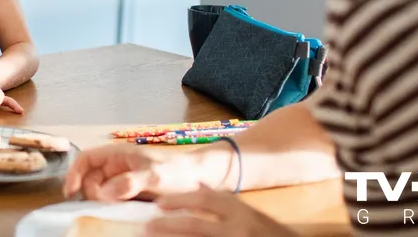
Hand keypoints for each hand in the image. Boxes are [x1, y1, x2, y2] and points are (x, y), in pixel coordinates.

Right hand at [63, 145, 199, 201]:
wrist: (202, 178)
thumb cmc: (178, 171)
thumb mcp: (154, 175)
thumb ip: (129, 182)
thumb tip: (102, 193)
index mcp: (118, 153)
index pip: (86, 159)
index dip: (74, 173)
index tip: (71, 193)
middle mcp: (118, 165)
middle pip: (91, 178)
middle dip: (91, 192)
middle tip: (105, 205)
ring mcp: (124, 179)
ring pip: (101, 191)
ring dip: (101, 201)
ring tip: (113, 210)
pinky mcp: (132, 192)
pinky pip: (114, 199)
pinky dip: (112, 207)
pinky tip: (118, 214)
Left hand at [145, 185, 295, 236]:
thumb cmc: (269, 234)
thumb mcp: (250, 213)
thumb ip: (224, 201)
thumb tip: (198, 185)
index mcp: (241, 212)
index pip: (206, 199)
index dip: (180, 200)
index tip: (159, 203)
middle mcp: (238, 229)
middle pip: (195, 225)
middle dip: (169, 226)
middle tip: (148, 226)